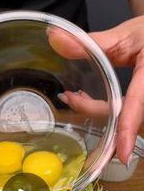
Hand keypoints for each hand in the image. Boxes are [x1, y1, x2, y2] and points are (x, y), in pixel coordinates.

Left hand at [48, 16, 143, 163]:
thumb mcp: (124, 35)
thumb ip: (91, 42)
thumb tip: (54, 38)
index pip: (136, 105)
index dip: (127, 131)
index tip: (122, 155)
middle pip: (122, 116)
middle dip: (91, 109)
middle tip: (68, 97)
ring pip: (121, 119)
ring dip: (95, 111)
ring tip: (74, 97)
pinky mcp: (139, 104)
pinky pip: (123, 115)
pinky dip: (104, 110)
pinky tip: (87, 99)